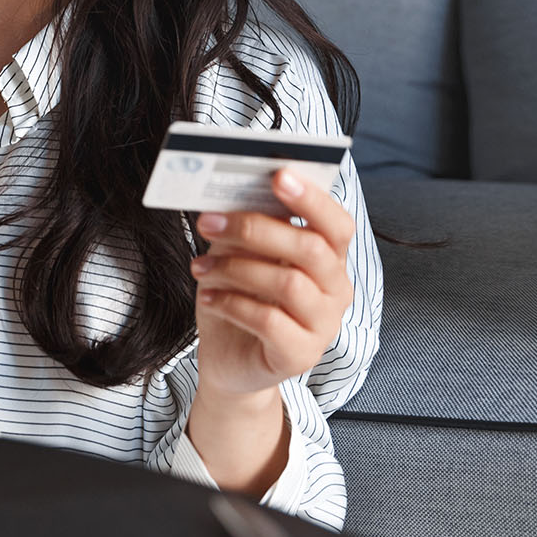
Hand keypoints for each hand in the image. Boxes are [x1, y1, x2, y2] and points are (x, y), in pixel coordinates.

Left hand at [189, 168, 354, 398]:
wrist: (229, 361)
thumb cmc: (240, 300)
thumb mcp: (241, 256)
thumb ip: (250, 227)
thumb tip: (235, 192)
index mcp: (329, 259)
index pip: (336, 223)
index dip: (312, 198)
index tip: (278, 174)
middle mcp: (336, 290)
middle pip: (310, 249)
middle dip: (255, 229)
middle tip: (209, 222)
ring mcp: (323, 325)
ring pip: (288, 283)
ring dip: (234, 268)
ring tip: (199, 267)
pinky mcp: (301, 355)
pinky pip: (269, 321)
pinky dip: (231, 303)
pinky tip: (208, 297)